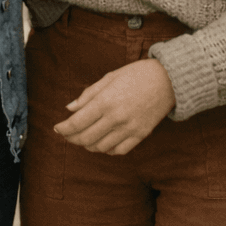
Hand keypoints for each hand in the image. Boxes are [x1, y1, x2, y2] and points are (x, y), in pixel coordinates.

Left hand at [53, 58, 175, 155]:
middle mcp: (116, 117)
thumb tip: (69, 108)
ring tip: (82, 138)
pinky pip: (118, 151)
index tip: (56, 128)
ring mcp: (129, 128)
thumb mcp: (109, 77)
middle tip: (66, 135)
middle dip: (72, 138)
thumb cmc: (136, 74)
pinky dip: (106, 149)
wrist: (168, 80)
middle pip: (86, 138)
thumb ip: (88, 94)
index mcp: (106, 100)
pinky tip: (101, 142)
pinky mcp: (140, 135)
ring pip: (100, 147)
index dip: (64, 128)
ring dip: (87, 145)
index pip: (77, 122)